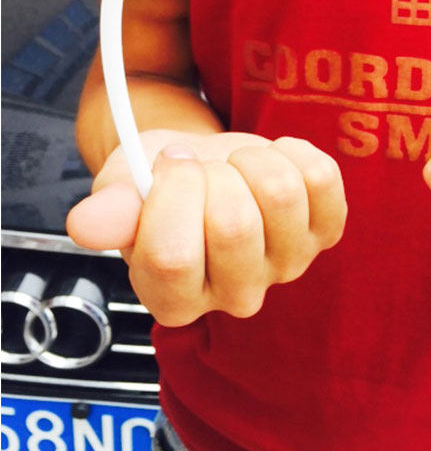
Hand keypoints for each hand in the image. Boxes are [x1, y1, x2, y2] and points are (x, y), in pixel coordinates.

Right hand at [67, 129, 346, 324]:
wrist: (202, 166)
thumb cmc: (161, 183)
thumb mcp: (123, 190)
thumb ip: (109, 210)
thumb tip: (87, 225)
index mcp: (175, 298)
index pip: (172, 257)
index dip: (168, 195)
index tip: (166, 170)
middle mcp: (237, 294)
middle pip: (233, 225)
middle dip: (210, 175)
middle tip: (202, 172)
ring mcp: (287, 263)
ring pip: (281, 195)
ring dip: (251, 159)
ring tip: (233, 166)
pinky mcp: (323, 229)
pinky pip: (321, 178)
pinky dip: (292, 152)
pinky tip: (270, 161)